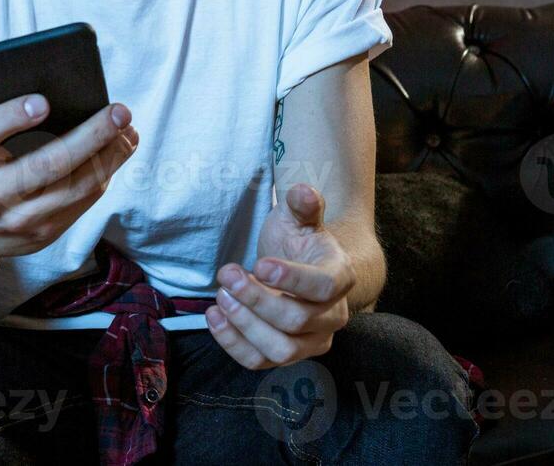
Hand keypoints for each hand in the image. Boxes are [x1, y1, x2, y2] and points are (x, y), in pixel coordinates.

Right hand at [0, 86, 138, 264]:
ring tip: (128, 129)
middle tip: (118, 111)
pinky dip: (106, 172)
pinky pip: (83, 201)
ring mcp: (17, 220)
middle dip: (89, 135)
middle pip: (44, 165)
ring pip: (75, 186)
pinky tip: (119, 150)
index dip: (10, 117)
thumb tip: (37, 79)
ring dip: (110, 155)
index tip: (42, 101)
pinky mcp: (43, 235)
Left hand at [205, 183, 354, 369]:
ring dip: (244, 325)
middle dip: (256, 299)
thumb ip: (303, 204)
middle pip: (297, 320)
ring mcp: (311, 342)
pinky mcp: (285, 356)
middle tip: (227, 275)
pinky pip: (259, 361)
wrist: (297, 269)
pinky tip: (214, 316)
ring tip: (220, 297)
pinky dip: (232, 343)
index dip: (292, 279)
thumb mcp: (298, 218)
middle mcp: (333, 316)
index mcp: (340, 277)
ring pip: (280, 349)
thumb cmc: (298, 242)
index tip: (259, 265)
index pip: (324, 287)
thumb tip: (302, 191)